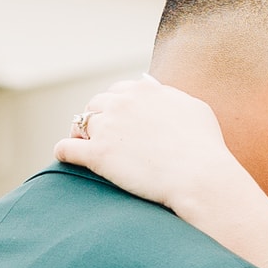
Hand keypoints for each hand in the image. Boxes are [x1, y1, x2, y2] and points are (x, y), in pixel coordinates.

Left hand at [55, 76, 239, 215]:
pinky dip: (63, 151)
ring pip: (79, 123)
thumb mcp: (194, 109)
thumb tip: (159, 91)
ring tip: (80, 145)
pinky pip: (66, 148)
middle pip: (96, 104)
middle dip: (95, 118)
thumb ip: (172, 97)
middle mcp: (122, 103)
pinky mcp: (97, 154)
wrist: (198, 176)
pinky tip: (64, 157)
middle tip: (96, 134)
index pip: (118, 91)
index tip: (115, 118)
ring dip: (78, 133)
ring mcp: (107, 127)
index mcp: (144, 91)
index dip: (114, 105)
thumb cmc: (204, 147)